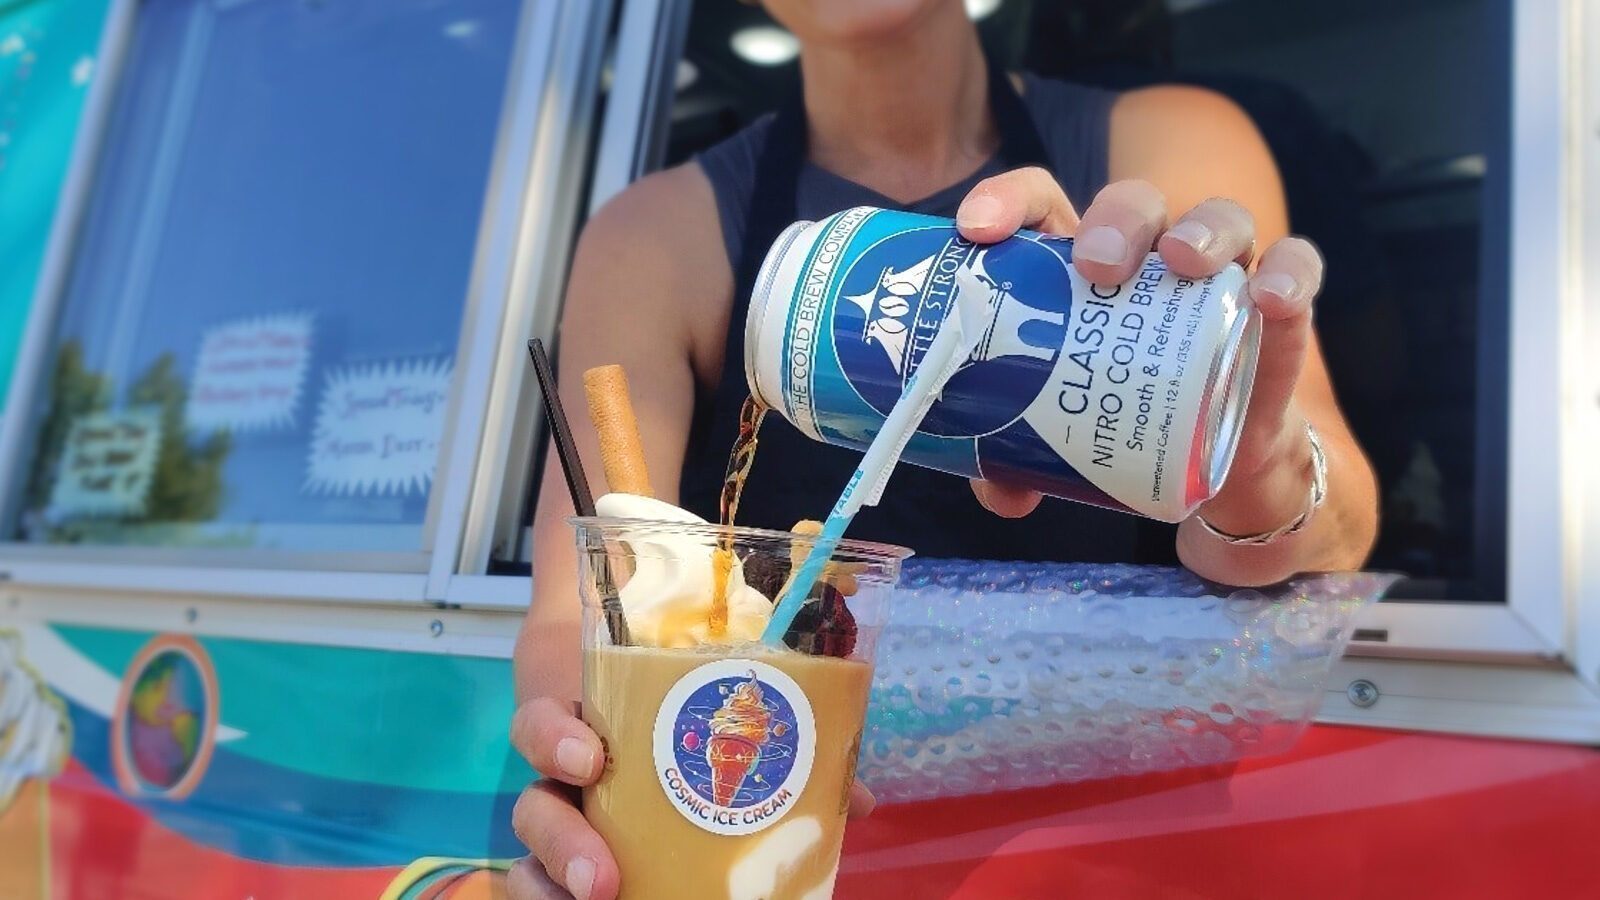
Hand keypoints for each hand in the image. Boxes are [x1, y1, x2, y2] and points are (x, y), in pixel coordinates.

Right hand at [507, 697, 877, 898]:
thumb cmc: (673, 717)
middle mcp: (559, 782)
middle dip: (563, 845)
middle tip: (604, 881)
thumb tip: (859, 802)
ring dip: (556, 888)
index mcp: (587, 729)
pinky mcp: (561, 865)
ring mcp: (559, 828)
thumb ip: (779, 749)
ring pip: (530, 861)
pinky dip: (554, 898)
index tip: (590, 758)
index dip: (555, 740)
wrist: (627, 710)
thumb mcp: (707, 719)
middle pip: (534, 809)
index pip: (542, 726)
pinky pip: (543, 887)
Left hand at [954, 169, 1323, 537]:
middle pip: (1134, 204)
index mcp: (1077, 265)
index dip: (1007, 200)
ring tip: (1182, 261)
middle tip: (1096, 266)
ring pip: (1219, 220)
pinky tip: (1271, 295)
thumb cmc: (1118, 416)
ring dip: (1202, 230)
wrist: (1212, 461)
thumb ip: (1018, 461)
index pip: (1041, 203)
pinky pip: (1297, 267)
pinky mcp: (1276, 308)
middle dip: (1115, 222)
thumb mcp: (1058, 441)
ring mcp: (1219, 274)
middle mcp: (1150, 254)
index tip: (977, 231)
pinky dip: (1291, 273)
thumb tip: (999, 494)